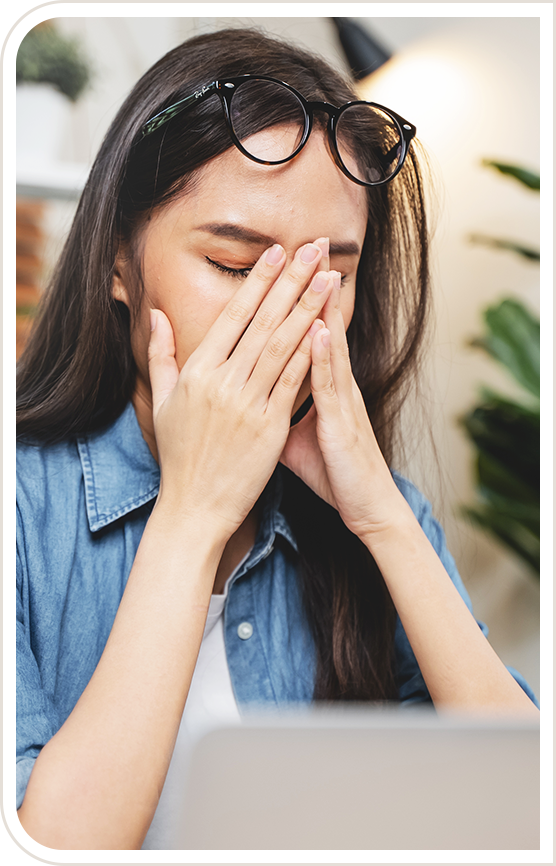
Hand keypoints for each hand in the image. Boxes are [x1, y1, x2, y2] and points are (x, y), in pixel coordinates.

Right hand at [147, 241, 335, 540]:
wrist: (194, 506)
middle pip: (263, 321)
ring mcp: (247, 404)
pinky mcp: (270, 427)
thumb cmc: (179, 455)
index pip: (233, 315)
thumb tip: (157, 314)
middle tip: (314, 248)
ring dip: (309, 308)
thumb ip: (162, 354)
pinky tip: (329, 329)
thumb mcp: (161, 401)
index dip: (259, 282)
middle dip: (292, 281)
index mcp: (197, 371)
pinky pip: (293, 383)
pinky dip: (312, 354)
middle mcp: (222, 381)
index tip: (277, 253)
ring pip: (283, 345)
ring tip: (330, 278)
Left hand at [281, 262, 402, 541]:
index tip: (282, 266)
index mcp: (320, 385)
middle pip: (319, 328)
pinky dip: (326, 358)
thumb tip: (249, 394)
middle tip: (307, 247)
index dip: (293, 301)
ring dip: (323, 309)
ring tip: (317, 272)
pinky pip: (332, 387)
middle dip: (310, 288)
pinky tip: (319, 331)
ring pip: (329, 347)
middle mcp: (333, 385)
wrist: (365, 505)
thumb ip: (276, 407)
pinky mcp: (343, 423)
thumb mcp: (296, 434)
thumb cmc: (332, 470)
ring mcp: (341, 401)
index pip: (304, 333)